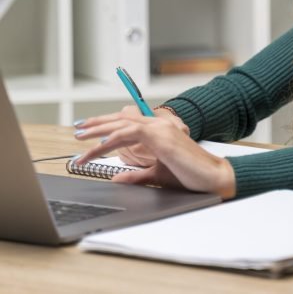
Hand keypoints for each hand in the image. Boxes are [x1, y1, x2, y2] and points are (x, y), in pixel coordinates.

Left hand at [73, 111, 235, 198]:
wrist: (212, 176)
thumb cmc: (190, 174)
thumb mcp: (157, 174)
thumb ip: (137, 174)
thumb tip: (117, 177)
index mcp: (159, 130)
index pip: (127, 122)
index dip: (107, 124)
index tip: (89, 131)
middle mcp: (159, 124)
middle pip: (121, 118)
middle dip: (97, 124)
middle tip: (78, 130)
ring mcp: (160, 128)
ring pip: (122, 123)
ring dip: (99, 131)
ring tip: (81, 139)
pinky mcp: (160, 137)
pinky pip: (130, 133)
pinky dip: (112, 139)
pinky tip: (99, 147)